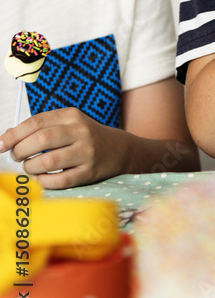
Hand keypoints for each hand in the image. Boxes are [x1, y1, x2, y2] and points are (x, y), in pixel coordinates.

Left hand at [0, 108, 123, 188]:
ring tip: (29, 167)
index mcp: (72, 116)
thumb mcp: (68, 124)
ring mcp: (87, 152)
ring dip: (31, 167)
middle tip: (16, 156)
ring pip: (49, 162)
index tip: (1, 144)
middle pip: (41, 139)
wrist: (119, 149)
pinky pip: (60, 180)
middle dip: (21, 150)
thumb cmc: (85, 136)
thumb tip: (7, 137)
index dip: (14, 134)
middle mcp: (81, 131)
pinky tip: (42, 177)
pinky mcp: (89, 172)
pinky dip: (44, 181)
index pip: (37, 122)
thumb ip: (41, 127)